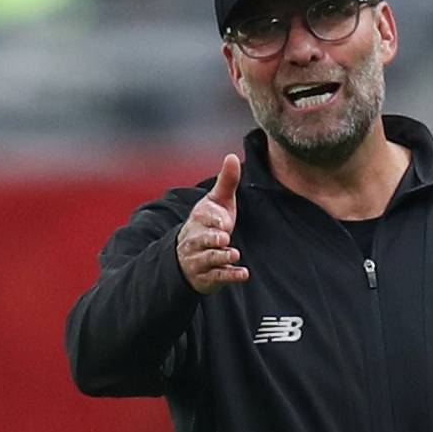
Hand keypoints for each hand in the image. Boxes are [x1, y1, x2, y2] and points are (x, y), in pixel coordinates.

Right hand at [177, 155, 247, 293]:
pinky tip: (244, 274)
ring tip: (235, 254)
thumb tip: (232, 156)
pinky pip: (218, 276)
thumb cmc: (209, 224)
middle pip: (202, 238)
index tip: (225, 222)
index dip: (214, 219)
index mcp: (198, 218)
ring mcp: (200, 258)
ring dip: (221, 257)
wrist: (188, 255)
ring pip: (209, 258)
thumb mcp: (217, 202)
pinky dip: (230, 276)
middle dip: (212, 238)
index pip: (204, 217)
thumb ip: (226, 182)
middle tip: (224, 237)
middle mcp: (195, 238)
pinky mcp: (207, 276)